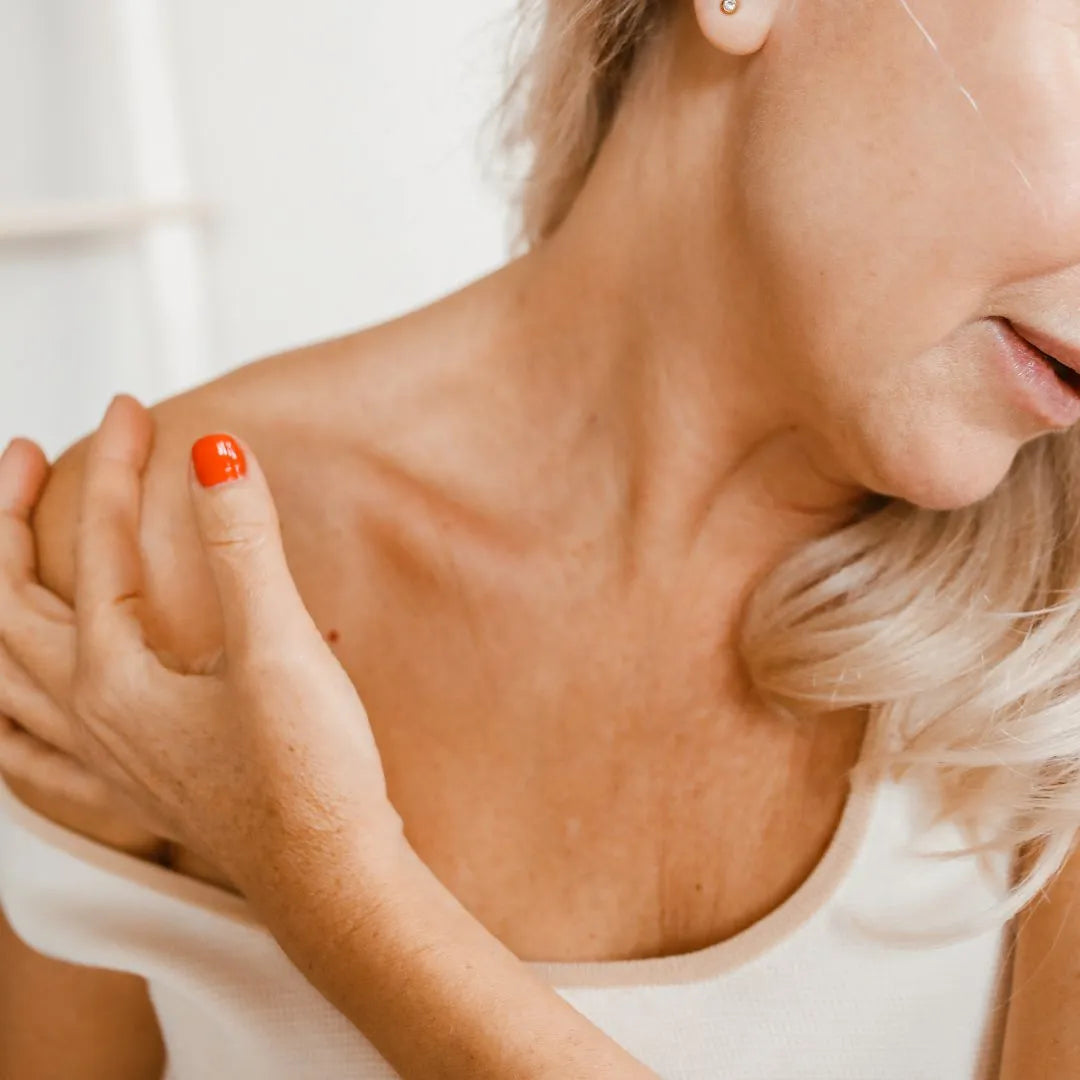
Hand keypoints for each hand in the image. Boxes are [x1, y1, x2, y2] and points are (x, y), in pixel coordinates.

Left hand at [0, 396, 404, 900]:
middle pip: (8, 606)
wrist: (330, 880)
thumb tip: (215, 453)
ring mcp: (101, 761)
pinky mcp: (132, 791)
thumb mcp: (279, 647)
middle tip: (29, 460)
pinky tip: (13, 709)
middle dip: (10, 522)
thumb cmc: (308, 775)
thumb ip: (244, 544)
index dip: (113, 471)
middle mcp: (88, 718)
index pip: (100, 549)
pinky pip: (27, 754)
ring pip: (3, 676)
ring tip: (5, 560)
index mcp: (114, 678)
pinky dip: (5, 716)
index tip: (135, 412)